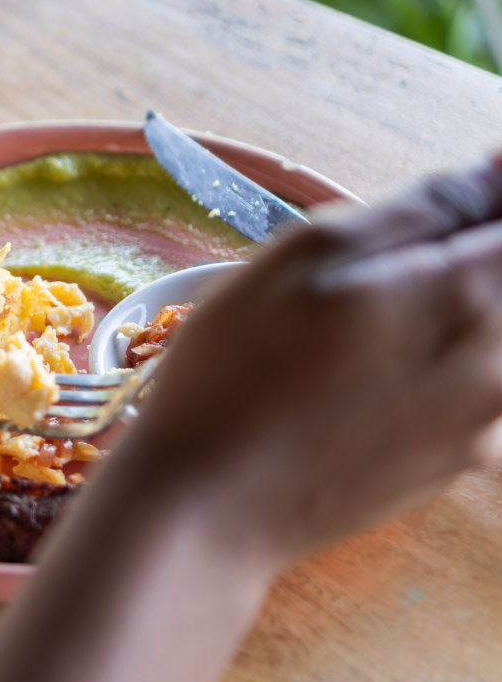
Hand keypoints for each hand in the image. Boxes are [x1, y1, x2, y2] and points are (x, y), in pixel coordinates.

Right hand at [113, 156, 501, 571]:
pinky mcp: (456, 467)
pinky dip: (452, 364)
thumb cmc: (236, 370)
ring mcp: (483, 425)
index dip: (499, 194)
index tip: (475, 179)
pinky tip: (371, 371)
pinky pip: (482, 394)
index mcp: (464, 298)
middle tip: (403, 250)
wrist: (208, 504)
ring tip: (377, 313)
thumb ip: (415, 210)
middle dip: (477, 253)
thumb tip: (491, 177)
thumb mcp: (303, 258)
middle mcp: (498, 365)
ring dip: (469, 307)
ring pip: (497, 343)